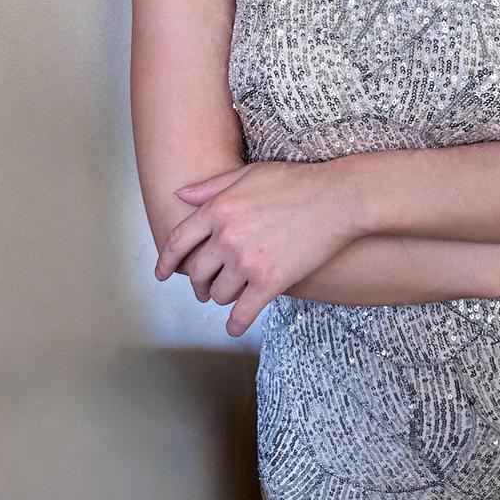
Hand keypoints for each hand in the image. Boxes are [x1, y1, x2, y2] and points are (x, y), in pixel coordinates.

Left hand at [154, 160, 357, 335]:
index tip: (162, 274)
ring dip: (220, 298)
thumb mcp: (249, 173)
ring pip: (218, 293)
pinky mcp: (269, 282)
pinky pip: (242, 313)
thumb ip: (211, 187)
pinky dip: (236, 324)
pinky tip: (236, 325)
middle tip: (204, 287)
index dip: (166, 262)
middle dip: (198, 282)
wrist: (337, 199)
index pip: (179, 242)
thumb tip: (179, 195)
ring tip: (229, 295)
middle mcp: (227, 236)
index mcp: (218, 209)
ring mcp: (247, 261)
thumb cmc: (296, 181)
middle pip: (197, 272)